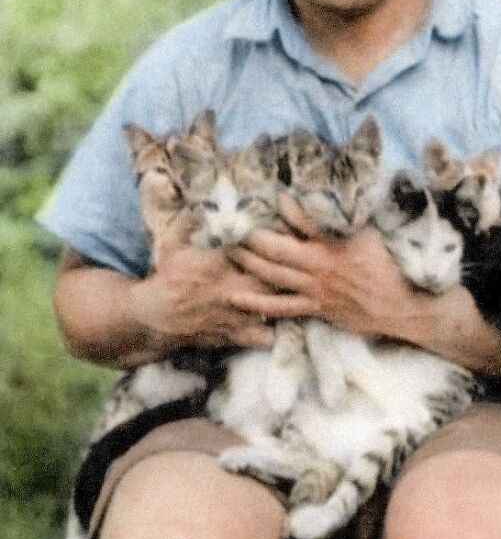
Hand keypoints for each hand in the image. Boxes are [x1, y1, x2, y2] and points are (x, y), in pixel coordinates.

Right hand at [131, 236, 317, 351]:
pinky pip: (266, 337)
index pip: (258, 248)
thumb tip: (201, 201)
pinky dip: (278, 330)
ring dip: (291, 299)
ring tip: (306, 290)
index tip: (294, 232)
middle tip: (308, 261)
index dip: (280, 239)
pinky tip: (287, 321)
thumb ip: (192, 221)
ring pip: (276, 307)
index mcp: (221, 263)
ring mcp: (237, 315)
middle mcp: (234, 289)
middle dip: (293, 269)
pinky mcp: (236, 335)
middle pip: (275, 278)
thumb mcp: (175, 243)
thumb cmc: (166, 278)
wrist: (155, 317)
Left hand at [227, 195, 433, 339]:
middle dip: (249, 236)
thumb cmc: (388, 263)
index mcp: (332, 242)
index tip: (259, 197)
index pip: (298, 220)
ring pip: (272, 276)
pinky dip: (259, 303)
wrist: (402, 303)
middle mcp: (318, 266)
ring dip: (248, 263)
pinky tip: (238, 298)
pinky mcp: (316, 308)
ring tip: (228, 251)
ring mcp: (315, 289)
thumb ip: (337, 219)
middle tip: (229, 225)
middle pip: (274, 249)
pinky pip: (282, 307)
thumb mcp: (366, 232)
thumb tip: (311, 201)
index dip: (277, 208)